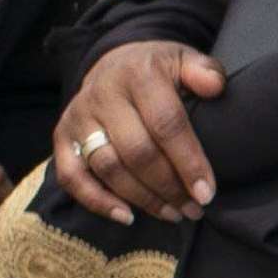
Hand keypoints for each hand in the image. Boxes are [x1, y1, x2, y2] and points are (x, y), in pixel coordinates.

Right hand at [49, 43, 227, 225]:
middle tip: (195, 209)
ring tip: (173, 213)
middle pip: (136, 152)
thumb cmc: (158, 70)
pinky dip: (96, 201)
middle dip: (169, 187)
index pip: (166, 124)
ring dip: (142, 198)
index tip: (207, 192)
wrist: (113, 62)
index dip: (188, 162)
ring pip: (108, 168)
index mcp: (138, 75)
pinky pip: (71, 176)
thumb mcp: (184, 60)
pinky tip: (127, 216)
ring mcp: (78, 117)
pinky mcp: (62, 137)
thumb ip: (204, 71)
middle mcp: (103, 95)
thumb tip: (214, 86)